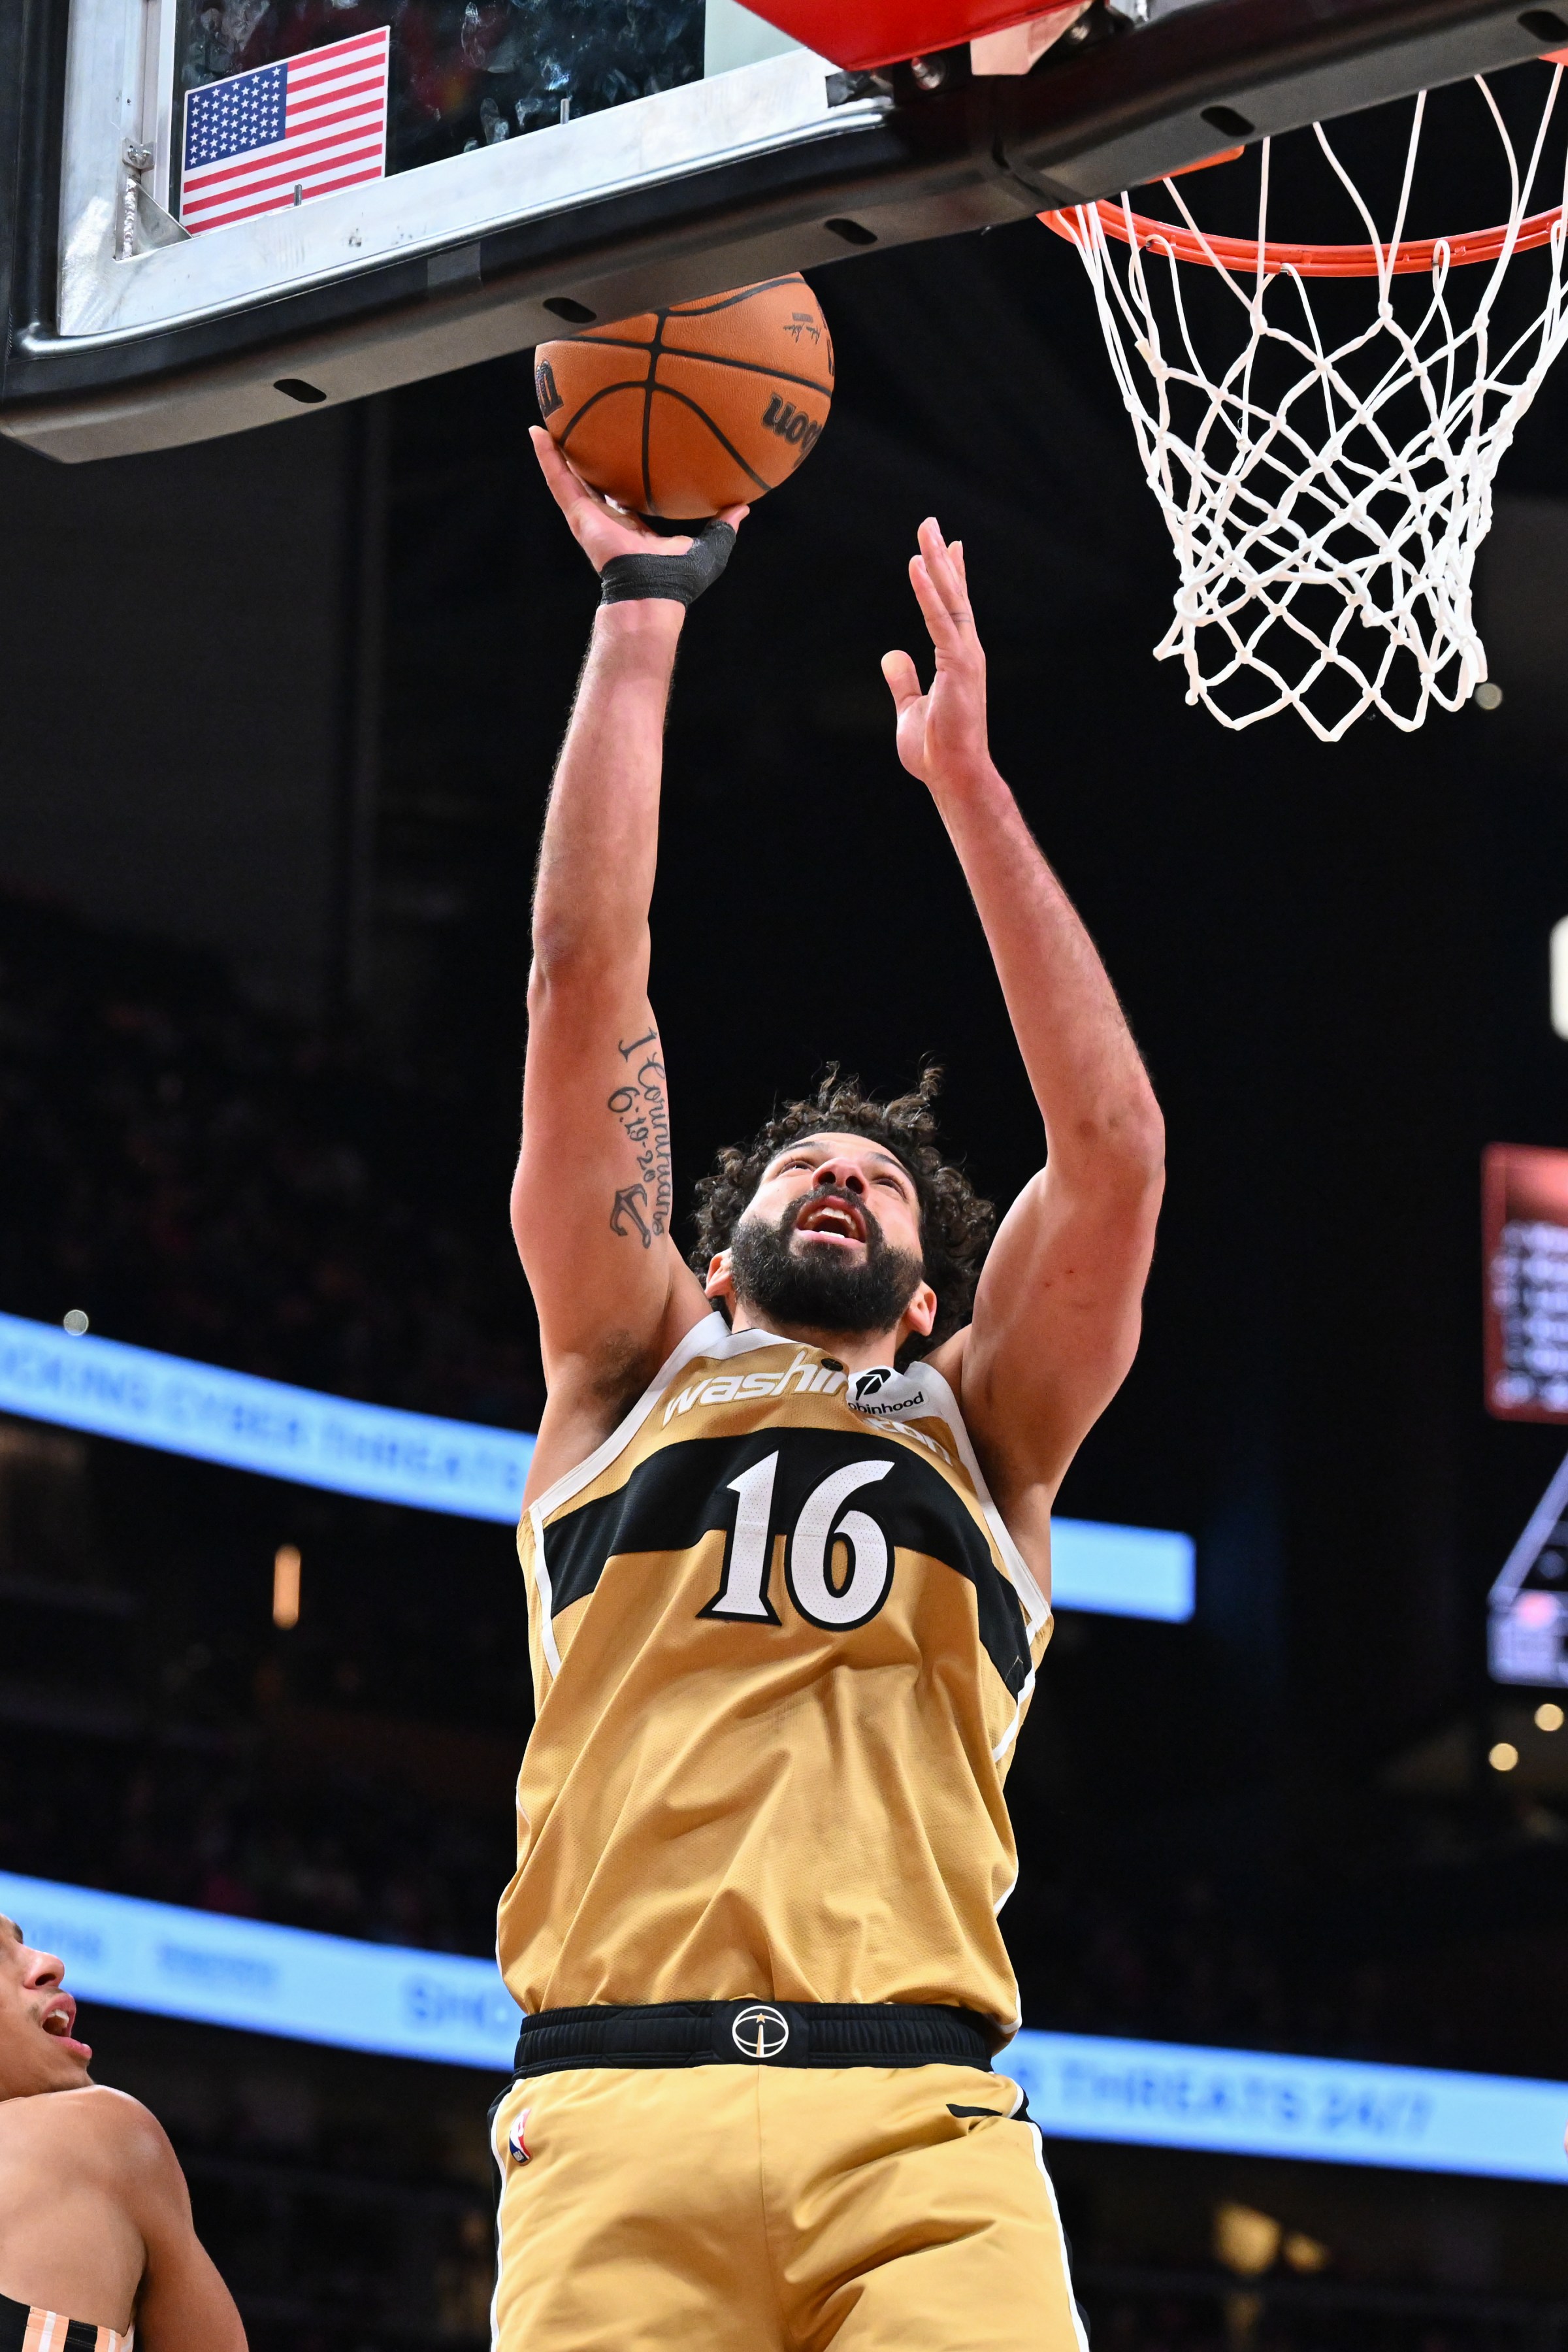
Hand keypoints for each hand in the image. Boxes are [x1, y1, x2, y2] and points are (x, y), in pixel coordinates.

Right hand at [530, 428, 748, 574]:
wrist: (651, 592)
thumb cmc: (677, 580)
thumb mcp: (708, 548)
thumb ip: (723, 527)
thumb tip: (744, 506)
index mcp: (634, 527)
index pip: (626, 496)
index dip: (623, 476)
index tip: (623, 454)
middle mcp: (608, 519)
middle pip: (594, 482)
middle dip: (587, 459)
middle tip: (582, 429)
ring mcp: (590, 516)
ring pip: (569, 476)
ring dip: (556, 451)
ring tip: (548, 422)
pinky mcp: (579, 514)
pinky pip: (559, 480)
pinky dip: (546, 456)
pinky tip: (537, 432)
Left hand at [881, 518, 991, 794]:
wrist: (953, 775)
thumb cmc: (936, 750)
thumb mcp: (910, 709)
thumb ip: (903, 680)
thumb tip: (891, 655)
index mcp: (957, 659)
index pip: (954, 608)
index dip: (951, 576)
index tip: (949, 546)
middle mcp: (967, 651)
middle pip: (954, 594)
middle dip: (942, 556)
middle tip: (931, 523)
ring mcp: (966, 656)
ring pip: (950, 599)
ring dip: (937, 562)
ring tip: (926, 530)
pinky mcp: (959, 665)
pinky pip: (940, 620)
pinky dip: (928, 592)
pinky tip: (917, 566)